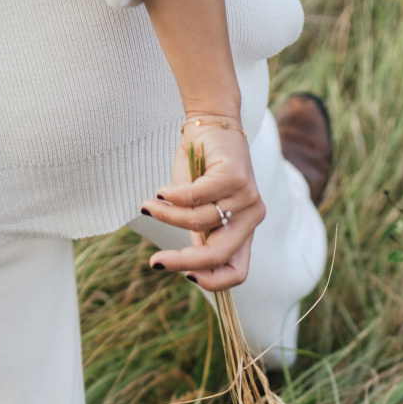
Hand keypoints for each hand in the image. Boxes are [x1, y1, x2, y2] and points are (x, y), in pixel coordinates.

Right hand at [140, 117, 265, 291]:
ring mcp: (248, 197)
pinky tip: (160, 192)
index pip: (237, 271)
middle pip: (218, 255)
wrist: (211, 121)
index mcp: (245, 231)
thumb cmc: (201, 169)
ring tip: (149, 206)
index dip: (212, 282)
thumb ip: (198, 235)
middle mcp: (252, 217)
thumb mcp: (198, 210)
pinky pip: (195, 198)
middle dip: (182, 262)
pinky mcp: (236, 177)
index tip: (183, 275)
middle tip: (155, 263)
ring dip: (167, 217)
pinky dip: (171, 198)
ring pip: (198, 222)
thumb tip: (185, 267)